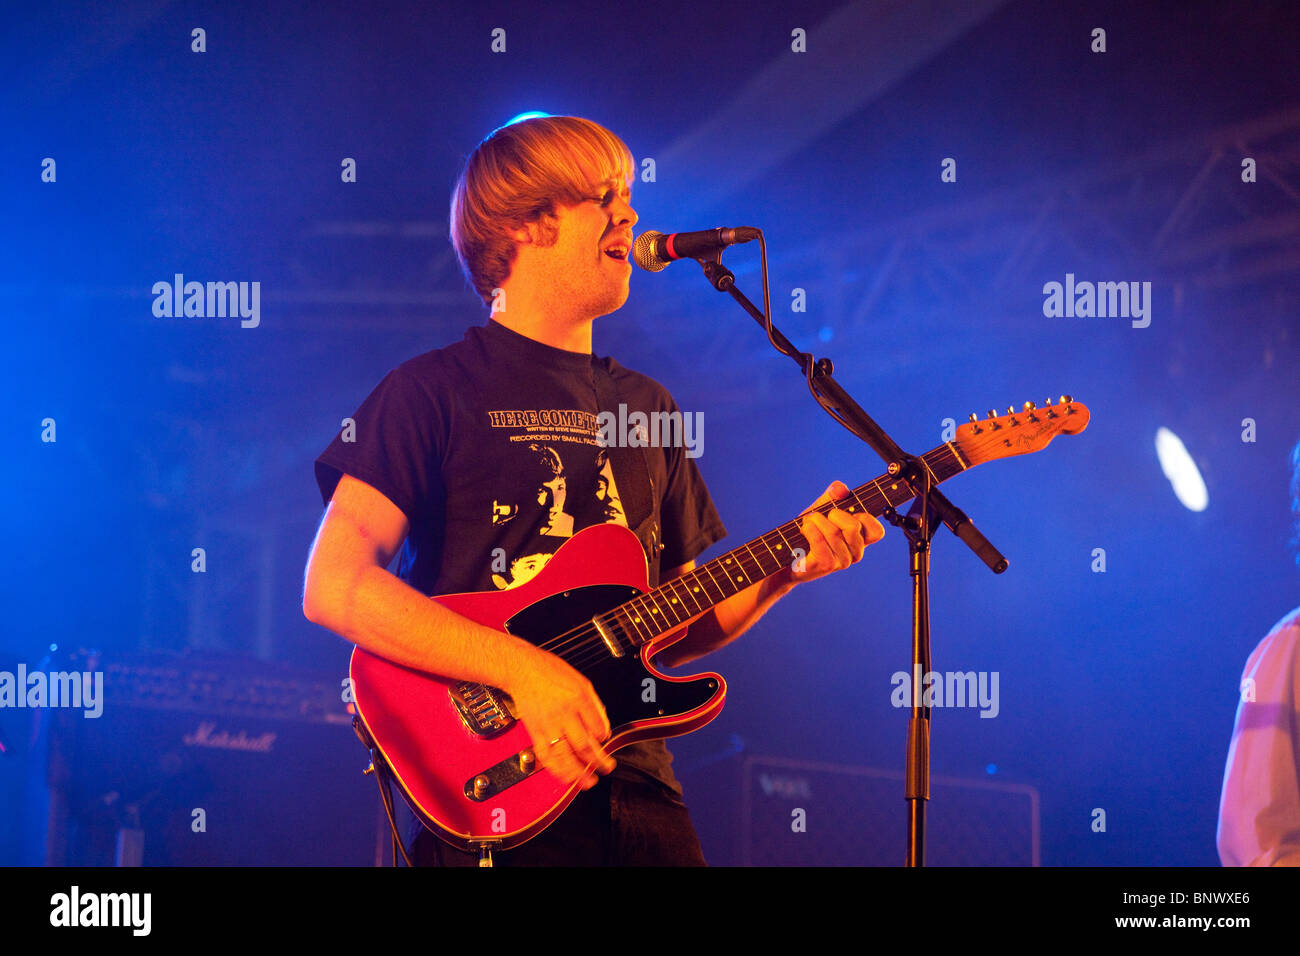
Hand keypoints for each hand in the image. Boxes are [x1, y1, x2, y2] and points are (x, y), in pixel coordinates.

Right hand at [505, 647, 616, 790]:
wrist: (521, 669)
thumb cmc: (550, 672)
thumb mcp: (582, 682)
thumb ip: (595, 705)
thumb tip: (603, 727)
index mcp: (579, 699)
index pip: (597, 728)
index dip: (604, 738)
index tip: (605, 741)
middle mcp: (564, 714)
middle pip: (584, 745)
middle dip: (598, 761)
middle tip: (607, 768)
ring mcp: (548, 724)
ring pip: (565, 756)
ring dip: (579, 772)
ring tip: (588, 781)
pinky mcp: (534, 732)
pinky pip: (546, 756)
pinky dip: (556, 769)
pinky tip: (565, 776)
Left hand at [787, 480, 884, 583]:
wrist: (786, 552)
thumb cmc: (809, 530)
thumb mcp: (822, 508)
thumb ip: (833, 495)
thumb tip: (841, 489)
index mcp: (860, 540)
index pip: (877, 532)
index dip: (865, 518)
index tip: (848, 513)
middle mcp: (855, 553)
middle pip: (854, 527)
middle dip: (833, 514)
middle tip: (821, 517)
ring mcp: (842, 562)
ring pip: (834, 532)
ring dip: (815, 521)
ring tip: (808, 523)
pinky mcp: (826, 566)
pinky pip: (819, 540)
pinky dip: (809, 529)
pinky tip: (803, 530)